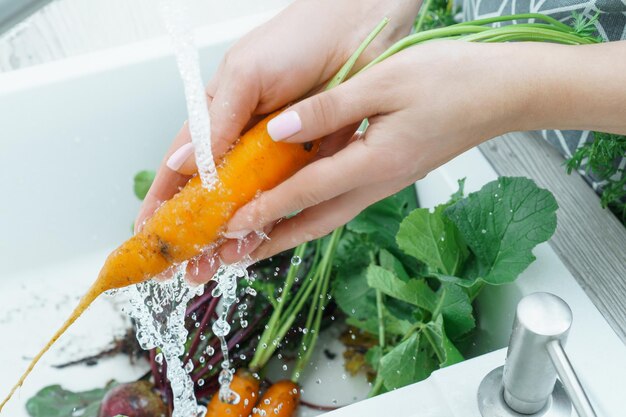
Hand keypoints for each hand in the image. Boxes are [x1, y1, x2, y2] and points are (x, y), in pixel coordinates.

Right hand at [136, 0, 420, 281]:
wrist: (361, 29)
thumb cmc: (299, 38)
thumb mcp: (247, 76)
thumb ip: (217, 122)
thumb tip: (181, 164)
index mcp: (220, 113)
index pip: (183, 163)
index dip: (164, 198)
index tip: (148, 232)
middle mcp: (246, 138)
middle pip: (215, 192)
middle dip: (197, 230)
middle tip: (186, 265)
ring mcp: (278, 152)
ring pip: (250, 201)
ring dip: (233, 233)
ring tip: (219, 265)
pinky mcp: (312, 160)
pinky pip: (290, 197)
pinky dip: (275, 220)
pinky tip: (261, 242)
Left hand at [222, 41, 550, 259]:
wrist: (502, 93)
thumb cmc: (453, 81)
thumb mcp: (386, 82)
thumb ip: (329, 108)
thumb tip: (280, 130)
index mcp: (375, 161)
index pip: (306, 192)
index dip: (265, 209)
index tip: (230, 225)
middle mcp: (379, 182)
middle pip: (315, 223)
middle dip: (271, 242)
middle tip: (233, 257)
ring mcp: (386, 182)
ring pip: (327, 216)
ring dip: (289, 232)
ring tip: (255, 242)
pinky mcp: (390, 173)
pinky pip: (342, 201)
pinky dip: (311, 211)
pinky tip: (297, 207)